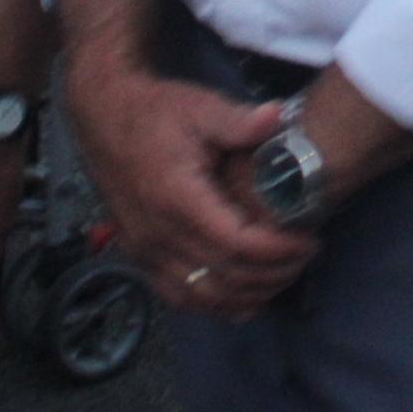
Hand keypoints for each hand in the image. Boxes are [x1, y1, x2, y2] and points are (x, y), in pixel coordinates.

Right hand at [61, 48, 314, 319]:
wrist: (104, 116)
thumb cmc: (156, 111)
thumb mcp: (200, 106)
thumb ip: (239, 120)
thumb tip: (277, 116)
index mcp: (177, 198)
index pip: (237, 245)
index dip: (278, 250)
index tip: (308, 240)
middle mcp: (158, 234)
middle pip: (226, 277)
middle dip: (274, 274)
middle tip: (305, 256)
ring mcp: (145, 250)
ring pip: (203, 297)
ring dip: (249, 294)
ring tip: (283, 274)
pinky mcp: (139, 256)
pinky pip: (179, 297)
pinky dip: (215, 305)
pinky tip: (243, 296)